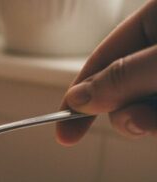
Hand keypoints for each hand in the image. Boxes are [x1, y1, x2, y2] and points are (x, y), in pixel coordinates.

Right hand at [57, 0, 156, 144]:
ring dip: (149, 121)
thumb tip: (78, 98)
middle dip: (124, 111)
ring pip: (144, 106)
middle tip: (139, 122)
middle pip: (122, 86)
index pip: (103, 57)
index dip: (79, 95)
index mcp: (156, 17)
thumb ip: (124, 76)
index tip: (64, 133)